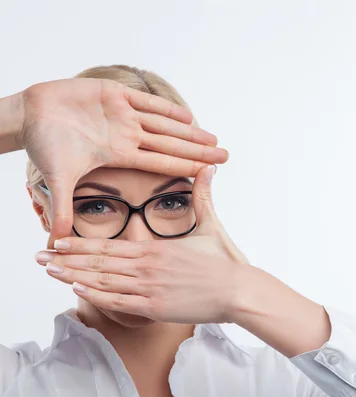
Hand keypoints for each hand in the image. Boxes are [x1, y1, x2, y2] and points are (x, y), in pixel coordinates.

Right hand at [17, 78, 228, 246]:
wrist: (28, 114)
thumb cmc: (43, 143)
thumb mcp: (57, 178)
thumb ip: (63, 208)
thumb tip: (57, 242)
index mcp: (120, 154)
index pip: (160, 162)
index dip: (185, 165)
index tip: (209, 172)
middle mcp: (126, 136)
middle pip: (171, 144)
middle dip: (198, 150)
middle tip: (226, 155)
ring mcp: (122, 115)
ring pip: (164, 124)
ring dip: (189, 131)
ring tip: (213, 138)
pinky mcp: (113, 93)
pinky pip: (145, 102)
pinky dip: (166, 108)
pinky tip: (188, 116)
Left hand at [35, 165, 248, 323]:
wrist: (239, 290)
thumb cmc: (225, 260)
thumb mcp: (212, 225)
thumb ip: (203, 196)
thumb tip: (209, 168)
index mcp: (156, 249)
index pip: (110, 246)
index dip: (81, 244)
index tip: (58, 242)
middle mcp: (147, 266)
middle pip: (98, 262)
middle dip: (65, 259)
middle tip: (38, 257)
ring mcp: (149, 288)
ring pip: (103, 282)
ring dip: (72, 276)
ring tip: (49, 272)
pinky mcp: (156, 308)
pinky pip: (119, 303)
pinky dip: (96, 297)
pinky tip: (77, 291)